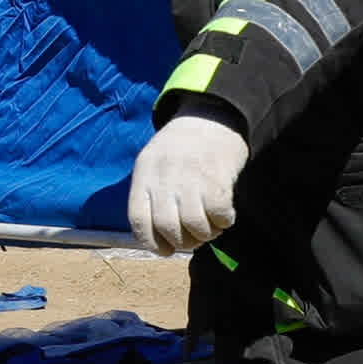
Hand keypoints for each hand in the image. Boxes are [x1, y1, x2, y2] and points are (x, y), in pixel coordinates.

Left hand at [127, 117, 250, 256]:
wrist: (210, 114)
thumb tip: (159, 236)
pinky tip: (224, 217)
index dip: (150, 242)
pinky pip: (219, 214)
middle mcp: (165, 177)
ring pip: (194, 226)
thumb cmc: (181, 145)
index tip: (164, 249)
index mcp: (145, 174)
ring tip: (210, 229)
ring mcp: (191, 178)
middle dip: (182, 243)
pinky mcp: (217, 178)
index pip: (138, 220)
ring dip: (205, 235)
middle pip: (167, 227)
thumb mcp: (153, 160)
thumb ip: (151, 193)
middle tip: (193, 240)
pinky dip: (223, 223)